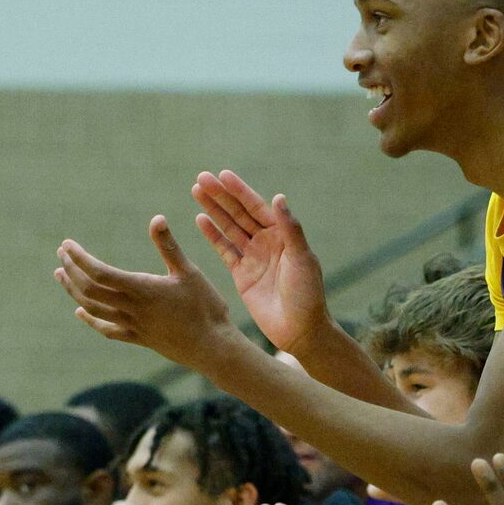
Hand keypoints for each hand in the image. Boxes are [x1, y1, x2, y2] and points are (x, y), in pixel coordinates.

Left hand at [54, 218, 241, 377]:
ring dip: (73, 291)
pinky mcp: (140, 339)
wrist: (214, 348)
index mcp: (143, 289)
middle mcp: (133, 309)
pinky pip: (107, 330)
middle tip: (61, 253)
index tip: (67, 244)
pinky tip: (79, 311)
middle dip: (71, 270)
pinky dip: (90, 319)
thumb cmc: (206, 308)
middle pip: (89, 290)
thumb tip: (156, 218)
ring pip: (93, 309)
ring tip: (61, 274)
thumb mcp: (190, 272)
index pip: (99, 272)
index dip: (79, 258)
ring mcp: (134, 326)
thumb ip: (169, 246)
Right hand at [190, 171, 329, 353]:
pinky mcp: (242, 274)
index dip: (240, 191)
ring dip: (213, 210)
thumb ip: (290, 229)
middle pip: (239, 213)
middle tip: (201, 178)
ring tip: (196, 190)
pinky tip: (200, 219)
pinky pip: (225, 250)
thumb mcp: (302, 258)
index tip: (222, 175)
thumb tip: (278, 197)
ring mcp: (253, 257)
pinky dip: (213, 235)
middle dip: (221, 196)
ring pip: (229, 227)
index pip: (257, 207)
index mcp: (283, 235)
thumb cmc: (307, 294)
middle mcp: (267, 242)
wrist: (300, 329)